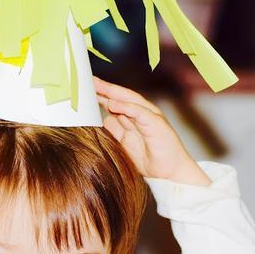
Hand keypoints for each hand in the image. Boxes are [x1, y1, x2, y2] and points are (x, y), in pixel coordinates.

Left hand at [94, 77, 211, 184]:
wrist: (169, 172)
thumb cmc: (148, 159)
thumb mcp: (124, 144)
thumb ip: (114, 131)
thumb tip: (100, 120)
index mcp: (132, 119)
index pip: (115, 102)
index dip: (101, 95)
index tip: (85, 90)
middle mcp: (140, 114)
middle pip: (120, 97)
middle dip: (104, 89)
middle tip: (89, 81)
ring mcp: (149, 117)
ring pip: (129, 100)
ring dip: (113, 93)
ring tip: (98, 87)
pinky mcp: (156, 124)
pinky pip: (140, 112)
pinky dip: (127, 107)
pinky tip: (113, 104)